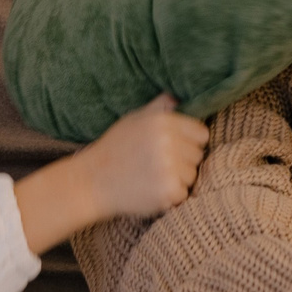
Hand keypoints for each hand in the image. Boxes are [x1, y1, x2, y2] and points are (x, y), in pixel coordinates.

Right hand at [77, 95, 210, 219]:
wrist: (91, 182)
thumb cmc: (113, 149)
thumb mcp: (133, 120)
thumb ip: (159, 107)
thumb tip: (178, 96)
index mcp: (161, 122)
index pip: (201, 133)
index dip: (190, 142)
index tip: (175, 149)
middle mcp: (167, 142)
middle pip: (198, 155)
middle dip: (183, 161)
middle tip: (157, 164)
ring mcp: (168, 167)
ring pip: (192, 175)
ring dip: (178, 179)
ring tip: (152, 177)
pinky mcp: (167, 190)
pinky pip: (184, 193)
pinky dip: (171, 196)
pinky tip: (151, 189)